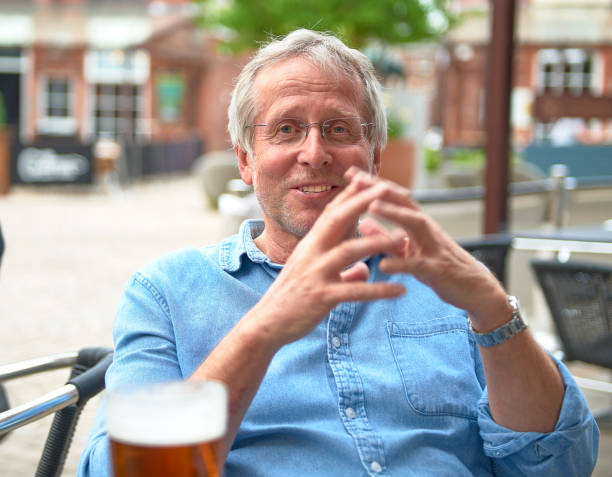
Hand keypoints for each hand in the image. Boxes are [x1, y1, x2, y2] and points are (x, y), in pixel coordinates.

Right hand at [246, 173, 406, 347]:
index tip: (369, 179)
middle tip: (385, 188)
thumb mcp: (315, 277)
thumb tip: (365, 271)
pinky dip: (379, 290)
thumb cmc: (291, 298)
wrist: (267, 323)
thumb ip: (344, 272)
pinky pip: (355, 291)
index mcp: (311, 245)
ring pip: (348, 251)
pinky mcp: (321, 297)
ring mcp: (316, 273)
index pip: (331, 212)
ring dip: (377, 242)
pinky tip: (401, 291)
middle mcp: (312, 253)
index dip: (350, 195)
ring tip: (402, 238)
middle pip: (338, 220)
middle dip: (361, 202)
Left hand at [346, 168, 510, 330]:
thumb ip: (385, 237)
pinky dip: (400, 264)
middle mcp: (426, 228)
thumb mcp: (408, 249)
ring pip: (414, 224)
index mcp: (416, 222)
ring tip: (371, 206)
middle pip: (403, 201)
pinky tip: (382, 266)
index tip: (350, 173)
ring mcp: (433, 246)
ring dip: (393, 213)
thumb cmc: (438, 266)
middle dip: (379, 188)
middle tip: (356, 178)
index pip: (393, 197)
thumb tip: (362, 222)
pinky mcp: (437, 269)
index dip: (372, 185)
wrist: (475, 288)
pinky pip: (418, 265)